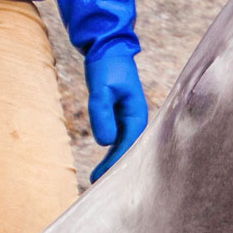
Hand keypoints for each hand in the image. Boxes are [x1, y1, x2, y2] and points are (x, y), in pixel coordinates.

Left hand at [85, 46, 148, 179]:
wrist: (108, 49)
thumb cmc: (106, 67)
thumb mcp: (101, 88)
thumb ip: (102, 113)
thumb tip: (105, 142)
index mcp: (136, 113)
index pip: (128, 144)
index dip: (116, 163)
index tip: (103, 178)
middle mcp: (135, 118)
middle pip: (128, 149)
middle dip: (115, 167)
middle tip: (96, 184)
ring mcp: (128, 117)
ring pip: (123, 145)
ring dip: (112, 162)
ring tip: (96, 178)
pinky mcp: (120, 116)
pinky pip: (117, 139)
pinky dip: (110, 151)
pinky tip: (101, 163)